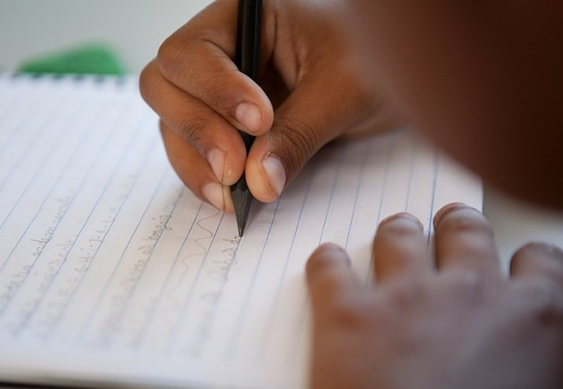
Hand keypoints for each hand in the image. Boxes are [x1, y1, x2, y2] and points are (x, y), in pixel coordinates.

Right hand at [140, 0, 397, 211]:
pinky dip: (206, 176)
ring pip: (172, 123)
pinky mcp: (225, 126)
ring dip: (196, 161)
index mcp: (244, 15)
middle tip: (234, 169)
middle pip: (165, 84)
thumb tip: (256, 183)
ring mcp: (217, 90)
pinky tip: (232, 196)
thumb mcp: (344, 92)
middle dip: (197, 130)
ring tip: (233, 194)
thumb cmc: (377, 61)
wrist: (397, 78)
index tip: (258, 123)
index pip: (194, 50)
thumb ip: (299, 132)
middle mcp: (221, 49)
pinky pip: (195, 152)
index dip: (216, 90)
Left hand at [287, 204, 562, 388]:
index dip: (532, 261)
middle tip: (453, 229)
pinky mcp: (348, 313)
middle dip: (460, 227)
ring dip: (399, 234)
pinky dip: (327, 262)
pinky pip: (329, 267)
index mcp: (536, 318)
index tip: (524, 266)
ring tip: (397, 235)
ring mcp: (406, 296)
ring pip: (400, 235)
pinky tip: (330, 263)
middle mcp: (470, 292)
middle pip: (467, 231)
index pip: (543, 262)